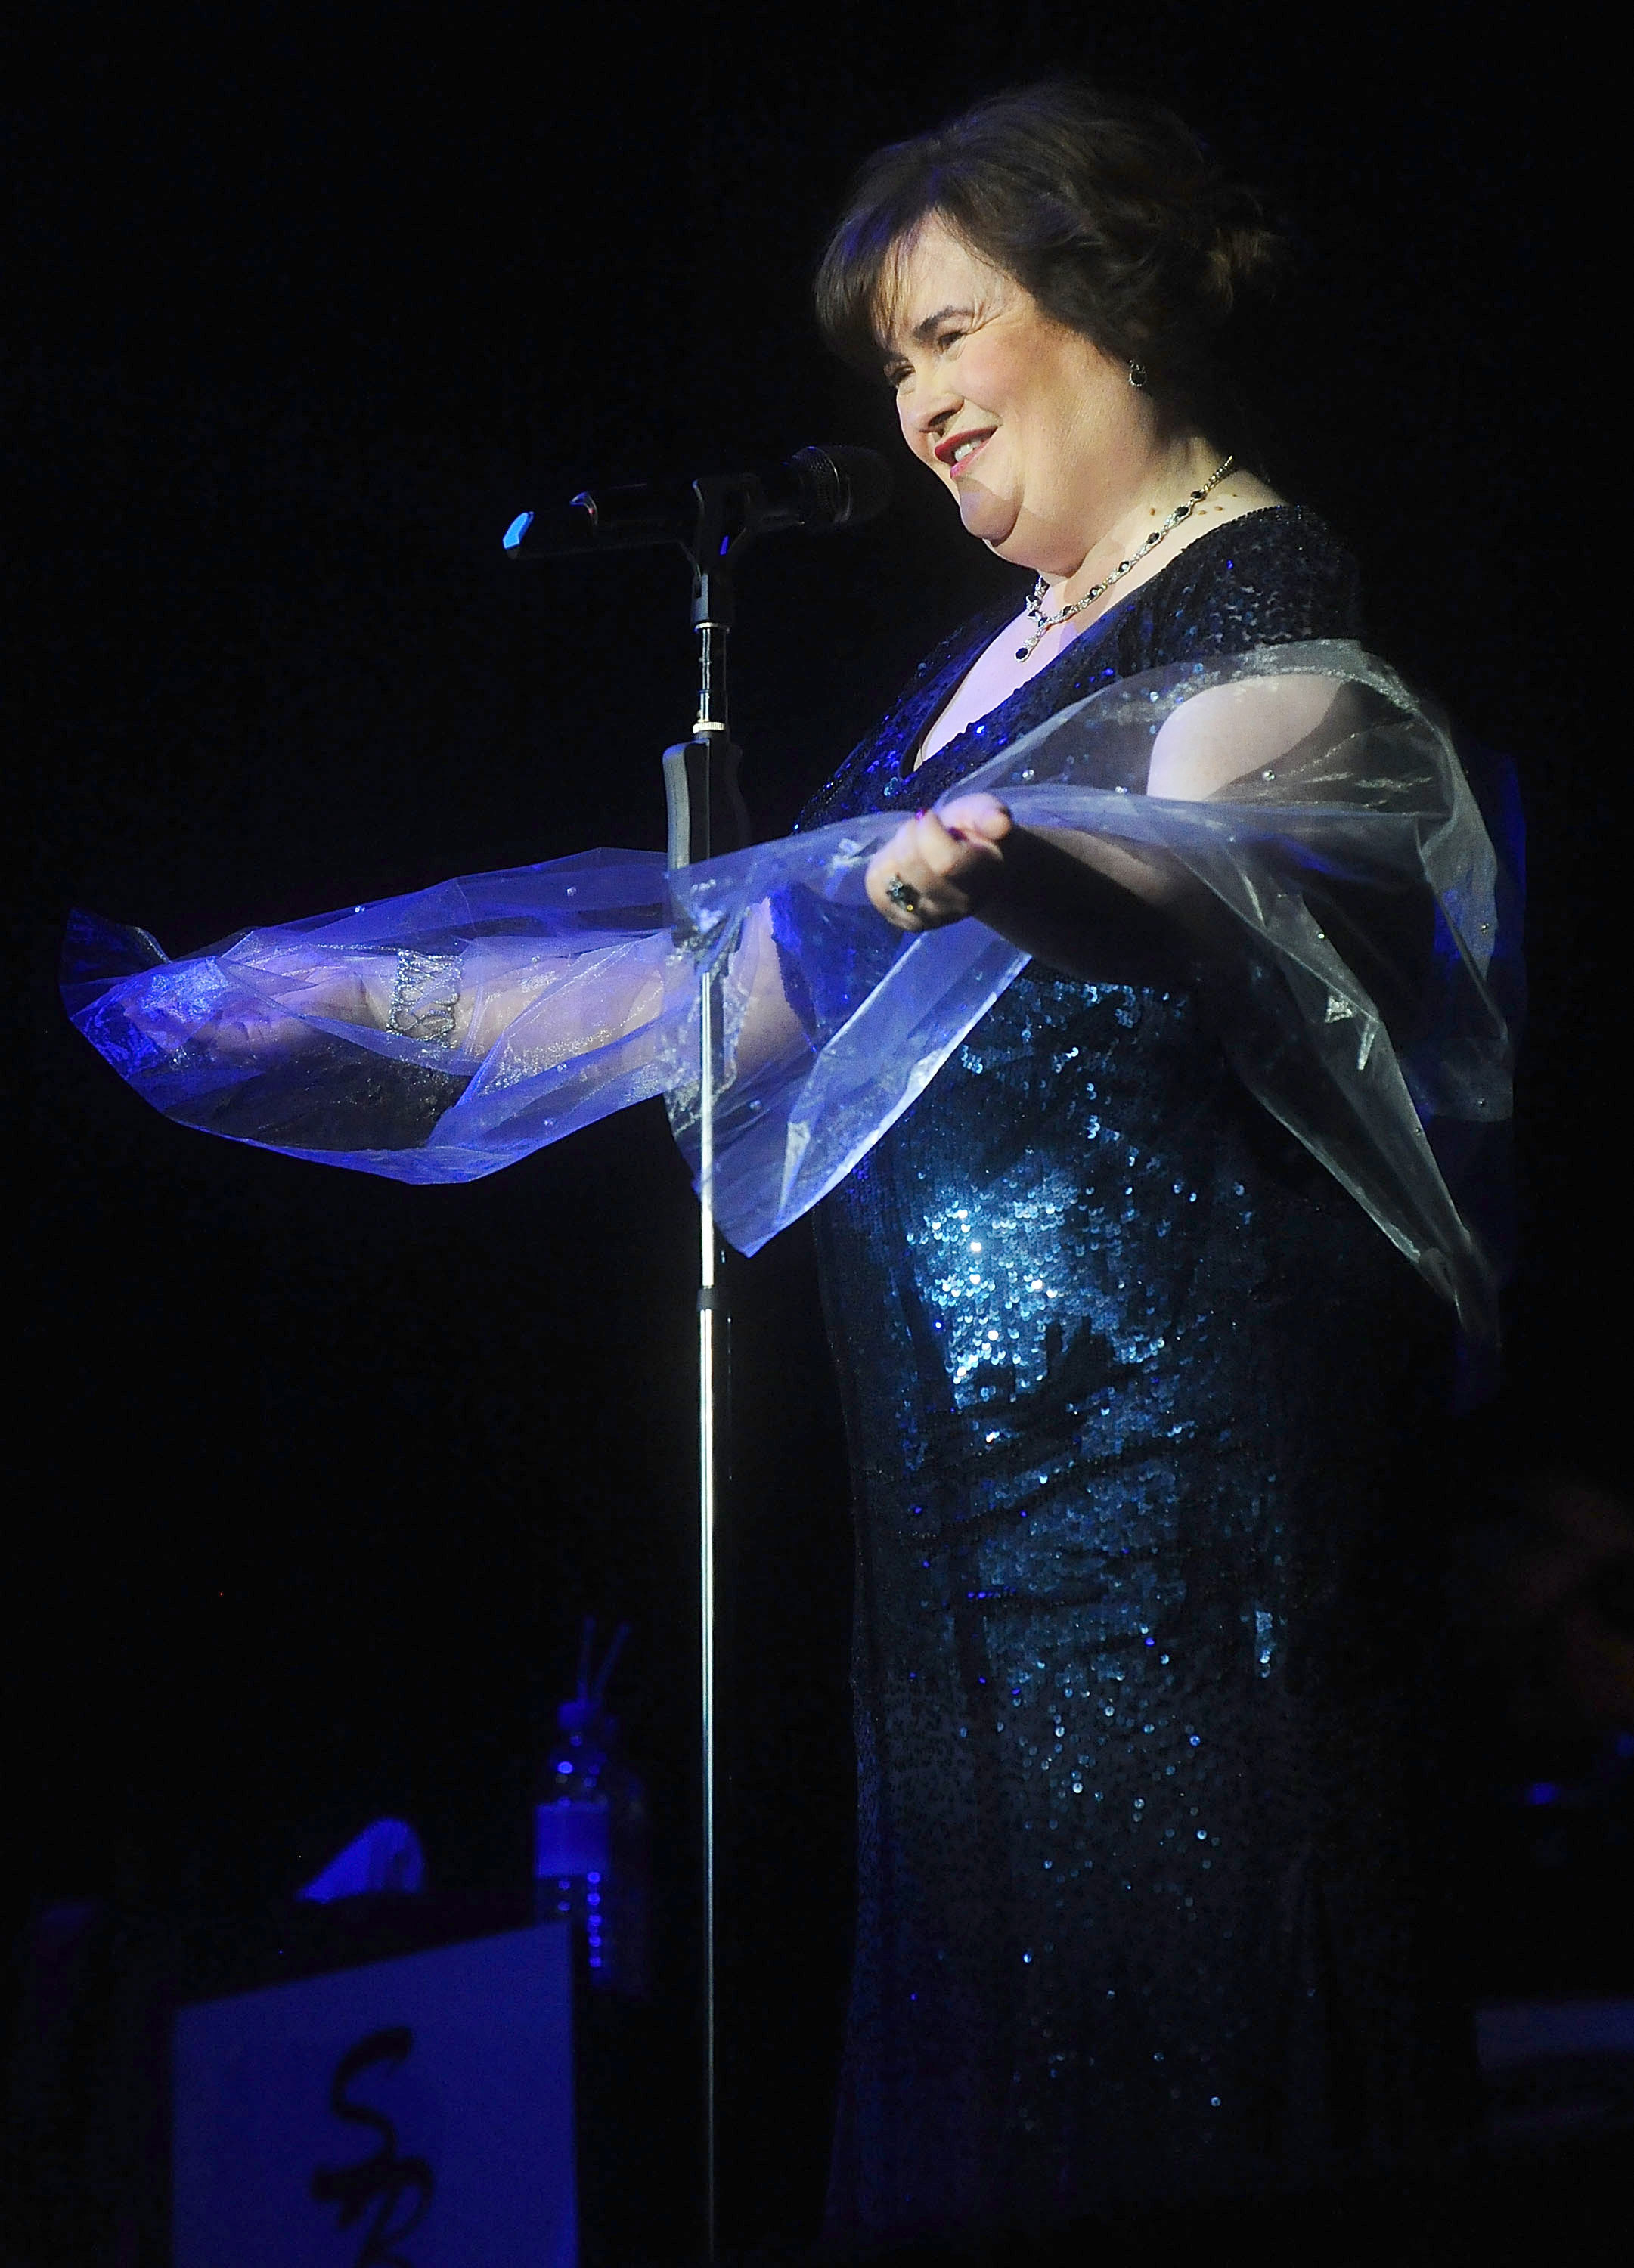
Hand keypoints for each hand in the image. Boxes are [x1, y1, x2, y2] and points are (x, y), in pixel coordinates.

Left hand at [865, 793, 1012, 930]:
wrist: (974, 867)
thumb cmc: (978, 834)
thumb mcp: (985, 812)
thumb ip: (990, 814)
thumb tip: (1000, 824)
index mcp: (981, 877)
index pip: (945, 862)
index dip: (929, 831)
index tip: (930, 817)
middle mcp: (956, 905)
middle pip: (911, 867)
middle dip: (908, 835)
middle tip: (920, 828)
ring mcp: (930, 918)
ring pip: (889, 879)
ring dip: (893, 852)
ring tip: (912, 847)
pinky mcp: (905, 922)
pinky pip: (875, 892)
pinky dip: (881, 870)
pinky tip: (900, 865)